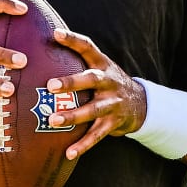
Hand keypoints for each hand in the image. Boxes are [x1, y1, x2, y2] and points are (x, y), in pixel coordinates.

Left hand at [47, 29, 147, 160]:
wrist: (141, 104)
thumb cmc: (108, 83)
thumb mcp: (100, 67)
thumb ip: (78, 59)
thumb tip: (45, 41)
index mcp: (103, 65)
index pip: (88, 47)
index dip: (73, 40)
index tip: (55, 33)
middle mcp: (109, 82)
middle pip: (91, 80)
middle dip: (71, 83)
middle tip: (50, 85)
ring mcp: (112, 103)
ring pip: (92, 110)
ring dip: (73, 116)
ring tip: (53, 121)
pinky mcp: (113, 122)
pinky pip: (97, 135)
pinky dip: (83, 145)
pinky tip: (69, 153)